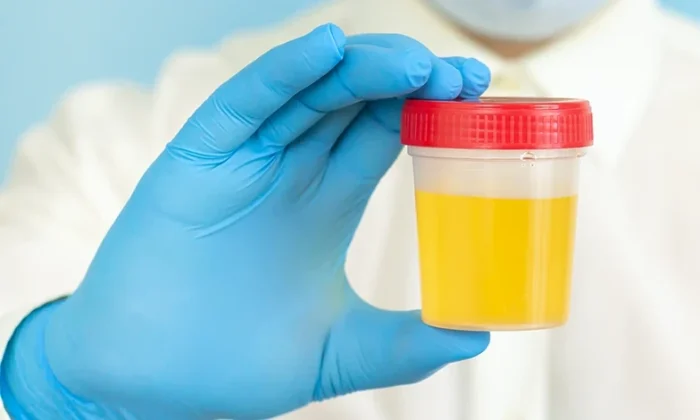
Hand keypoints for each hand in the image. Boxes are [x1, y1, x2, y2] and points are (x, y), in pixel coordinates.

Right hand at [0, 24, 491, 418]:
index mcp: (329, 199)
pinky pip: (244, 104)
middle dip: (410, 78)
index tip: (477, 92)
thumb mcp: (341, 353)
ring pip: (311, 90)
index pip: (387, 129)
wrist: (149, 388)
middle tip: (462, 75)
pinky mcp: (197, 162)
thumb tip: (479, 336)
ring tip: (415, 63)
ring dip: (363, 67)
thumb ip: (405, 346)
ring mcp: (246, 160)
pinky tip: (328, 49)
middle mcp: (292, 169)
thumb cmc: (237, 366)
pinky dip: (285, 73)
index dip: (431, 106)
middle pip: (358, 99)